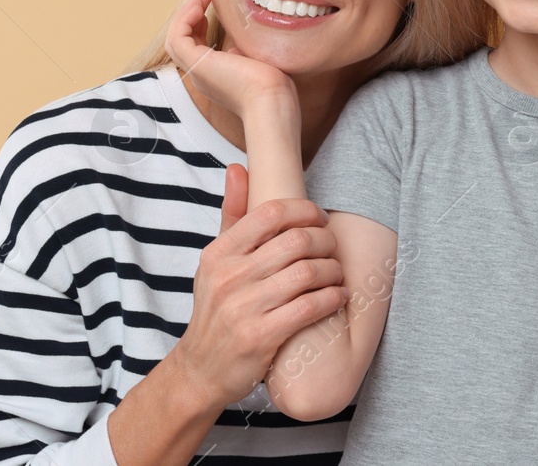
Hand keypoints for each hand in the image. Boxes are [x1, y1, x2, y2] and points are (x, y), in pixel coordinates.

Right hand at [165, 0, 296, 119]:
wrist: (272, 101)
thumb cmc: (273, 86)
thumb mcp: (255, 62)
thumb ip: (243, 52)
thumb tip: (236, 45)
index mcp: (215, 77)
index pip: (196, 47)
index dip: (200, 24)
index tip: (213, 5)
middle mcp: (202, 76)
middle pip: (182, 43)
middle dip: (190, 16)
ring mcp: (197, 71)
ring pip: (175, 40)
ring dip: (185, 14)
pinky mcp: (196, 64)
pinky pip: (177, 37)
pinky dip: (184, 18)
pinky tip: (200, 4)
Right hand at [166, 164, 348, 408]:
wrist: (200, 370)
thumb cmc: (216, 309)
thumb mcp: (215, 262)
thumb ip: (231, 215)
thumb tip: (237, 167)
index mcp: (219, 253)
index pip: (271, 213)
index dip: (305, 210)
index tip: (320, 218)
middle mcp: (229, 277)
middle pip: (296, 241)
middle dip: (325, 240)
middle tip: (333, 246)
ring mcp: (244, 308)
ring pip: (307, 273)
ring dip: (333, 271)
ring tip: (337, 273)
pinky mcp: (260, 338)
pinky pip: (310, 308)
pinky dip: (332, 298)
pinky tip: (337, 297)